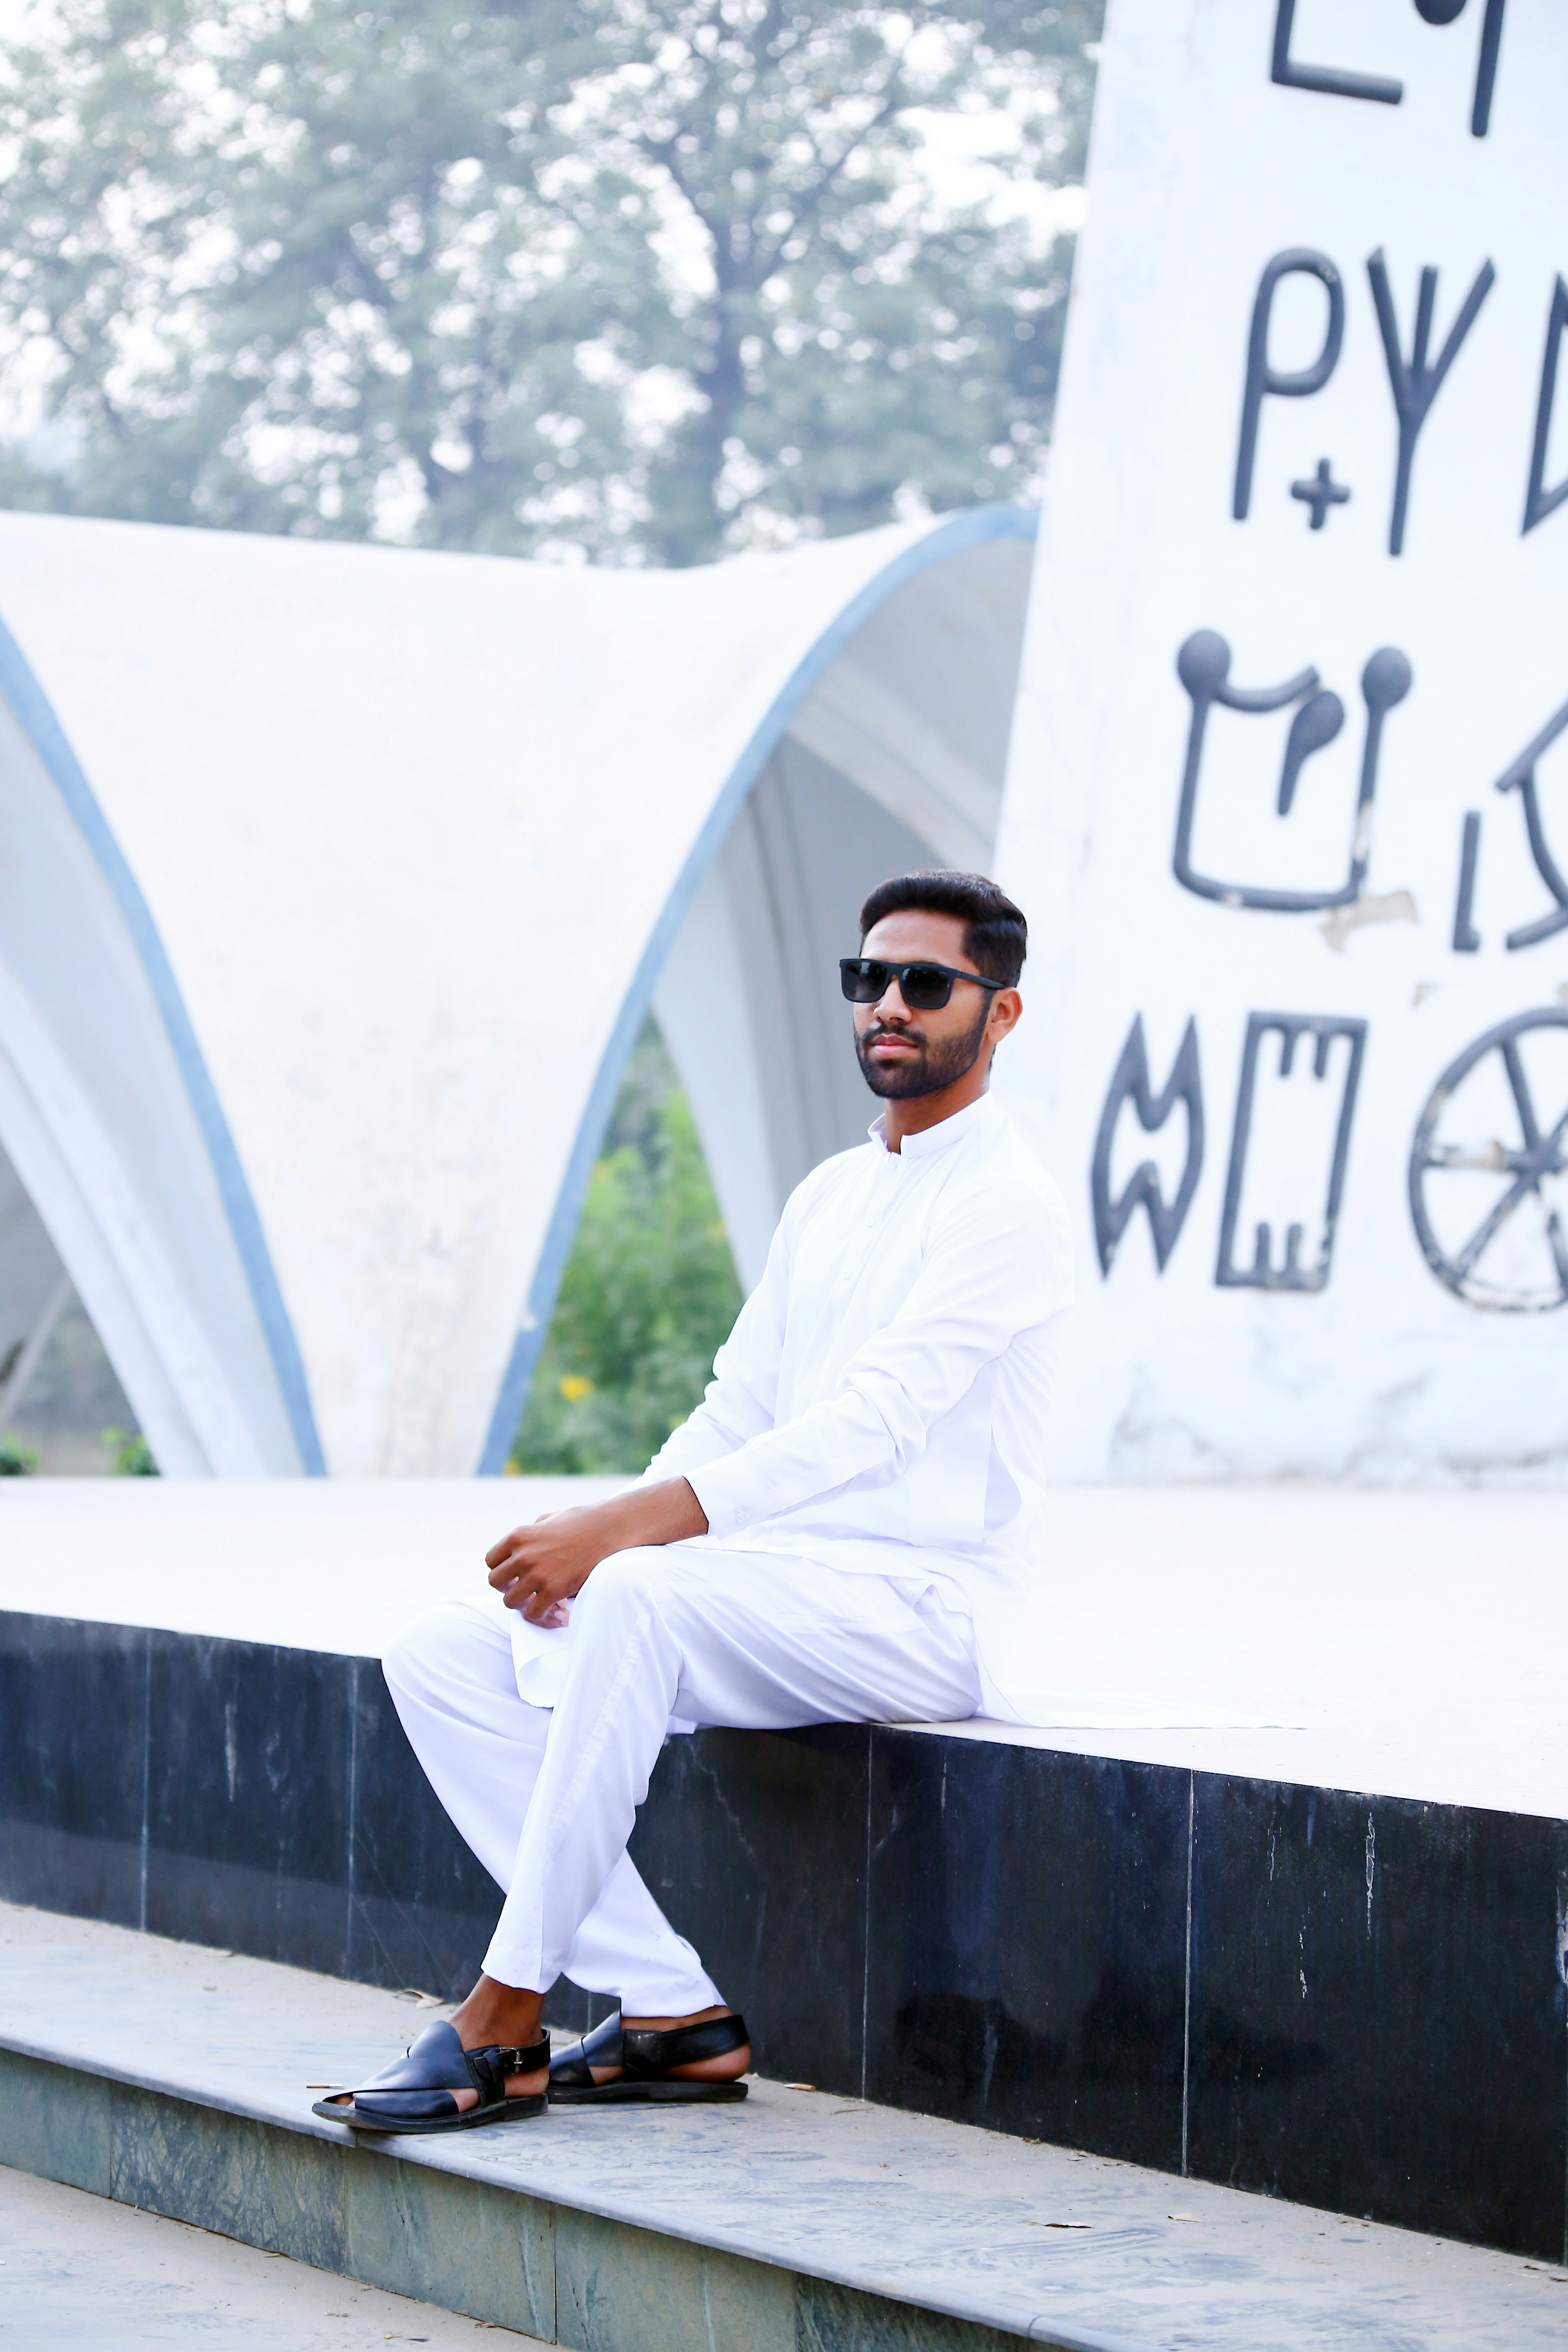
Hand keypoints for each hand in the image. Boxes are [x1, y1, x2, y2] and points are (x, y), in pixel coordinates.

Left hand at [485, 1478, 707, 1623]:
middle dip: (507, 1587)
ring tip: (537, 1601)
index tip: (512, 1573)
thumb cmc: (582, 1520)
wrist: (610, 1529)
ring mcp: (537, 1574)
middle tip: (523, 1588)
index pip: (490, 1560)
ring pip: (510, 1601)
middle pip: (495, 1582)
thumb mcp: (549, 1518)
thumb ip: (531, 1532)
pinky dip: (540, 1615)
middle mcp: (523, 1555)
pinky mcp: (554, 1590)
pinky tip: (553, 1610)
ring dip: (522, 1603)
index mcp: (518, 1535)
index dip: (500, 1569)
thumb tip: (522, 1547)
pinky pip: (532, 1613)